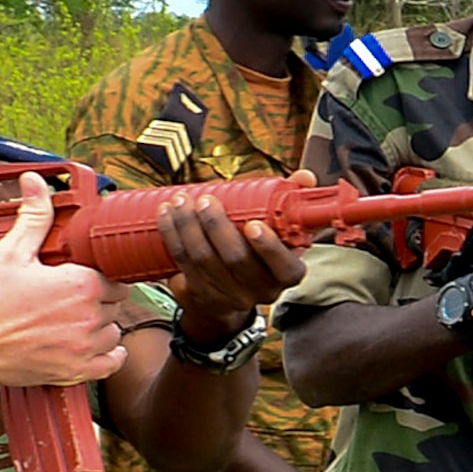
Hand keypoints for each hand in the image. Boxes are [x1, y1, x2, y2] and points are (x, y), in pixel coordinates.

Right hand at [0, 171, 129, 393]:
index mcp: (80, 285)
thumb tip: (36, 183)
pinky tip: (95, 345)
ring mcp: (82, 348)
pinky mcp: (72, 373)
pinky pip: (109, 364)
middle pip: (116, 303)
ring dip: (102, 324)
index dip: (102, 272)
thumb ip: (33, 217)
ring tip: (76, 317)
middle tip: (73, 293)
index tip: (87, 272)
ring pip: (113, 332)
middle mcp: (89, 318)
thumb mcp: (9, 252)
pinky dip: (108, 355)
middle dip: (100, 295)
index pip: (116, 276)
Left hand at [156, 175, 309, 338]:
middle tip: (205, 200)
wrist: (227, 295)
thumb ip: (292, 202)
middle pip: (235, 259)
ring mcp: (227, 295)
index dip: (269, 247)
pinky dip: (172, 234)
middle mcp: (259, 290)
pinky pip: (183, 261)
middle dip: (216, 226)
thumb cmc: (257, 253)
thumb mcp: (280, 231)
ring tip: (181, 200)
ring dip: (188, 226)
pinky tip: (167, 214)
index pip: (285, 267)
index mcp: (286, 274)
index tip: (254, 224)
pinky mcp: (198, 293)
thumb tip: (305, 176)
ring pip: (204, 259)